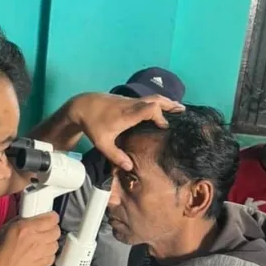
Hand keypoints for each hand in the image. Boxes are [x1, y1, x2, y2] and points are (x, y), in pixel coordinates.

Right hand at [0, 212, 60, 265]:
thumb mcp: (2, 232)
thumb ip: (17, 222)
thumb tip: (25, 218)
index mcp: (26, 228)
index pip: (52, 218)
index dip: (51, 217)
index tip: (49, 218)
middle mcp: (37, 239)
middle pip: (56, 230)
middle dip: (51, 229)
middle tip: (43, 231)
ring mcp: (43, 252)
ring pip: (56, 243)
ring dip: (49, 242)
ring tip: (38, 245)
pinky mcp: (45, 264)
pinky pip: (53, 255)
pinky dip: (47, 254)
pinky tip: (37, 255)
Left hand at [69, 93, 183, 170]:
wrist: (82, 105)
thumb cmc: (93, 124)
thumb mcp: (102, 143)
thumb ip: (115, 156)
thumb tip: (129, 167)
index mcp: (128, 114)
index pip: (149, 109)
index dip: (160, 116)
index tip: (164, 126)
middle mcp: (132, 105)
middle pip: (155, 99)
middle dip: (170, 104)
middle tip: (183, 110)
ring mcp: (130, 101)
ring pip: (152, 97)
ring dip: (166, 102)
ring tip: (178, 108)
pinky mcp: (128, 100)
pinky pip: (147, 99)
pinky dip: (157, 103)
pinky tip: (161, 109)